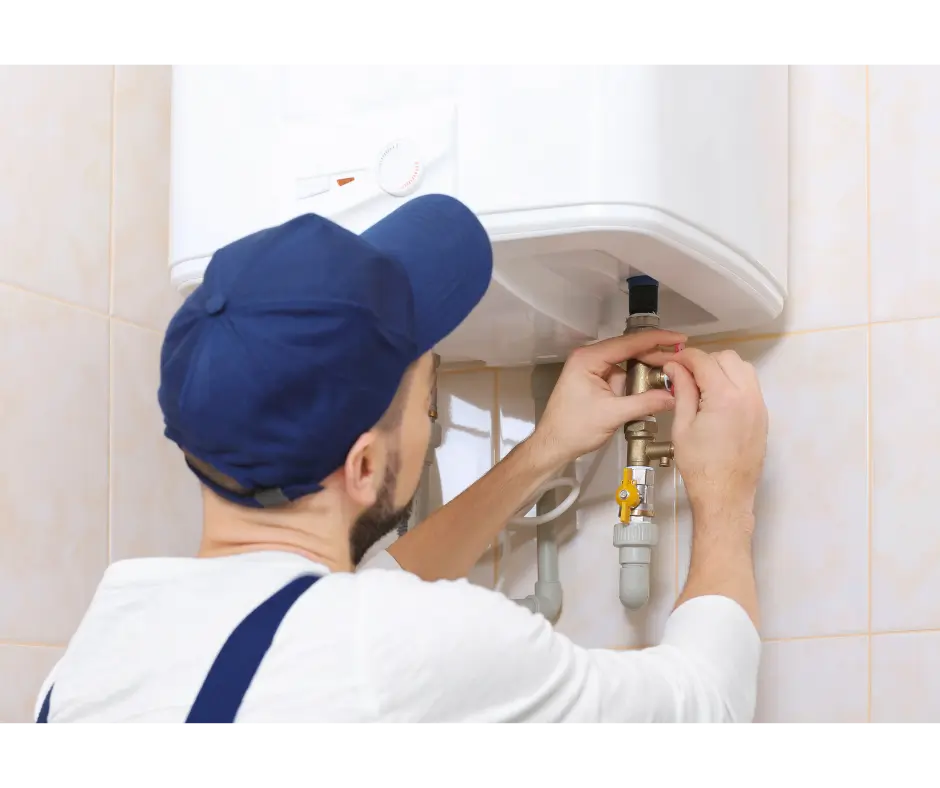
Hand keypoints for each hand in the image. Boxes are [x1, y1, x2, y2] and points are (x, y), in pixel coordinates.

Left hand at [531, 330, 685, 467]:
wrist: (553, 445)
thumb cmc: (574, 429)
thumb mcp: (612, 415)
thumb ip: (645, 403)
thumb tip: (673, 396)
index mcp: (588, 359)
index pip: (628, 343)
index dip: (656, 340)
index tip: (679, 338)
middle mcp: (589, 358)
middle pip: (629, 350)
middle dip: (654, 356)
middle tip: (681, 359)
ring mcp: (592, 369)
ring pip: (627, 363)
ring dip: (647, 370)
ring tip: (672, 374)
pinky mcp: (595, 381)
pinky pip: (621, 376)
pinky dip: (636, 382)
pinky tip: (653, 387)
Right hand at [664, 348, 767, 523]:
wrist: (725, 495)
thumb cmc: (700, 467)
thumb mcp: (682, 427)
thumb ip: (682, 391)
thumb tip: (675, 369)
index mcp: (724, 397)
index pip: (704, 361)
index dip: (684, 357)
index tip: (672, 363)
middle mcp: (747, 396)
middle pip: (727, 358)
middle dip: (704, 361)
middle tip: (685, 376)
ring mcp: (758, 406)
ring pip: (743, 368)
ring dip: (722, 369)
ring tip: (702, 387)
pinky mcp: (762, 416)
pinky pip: (750, 386)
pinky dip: (734, 382)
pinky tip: (717, 399)